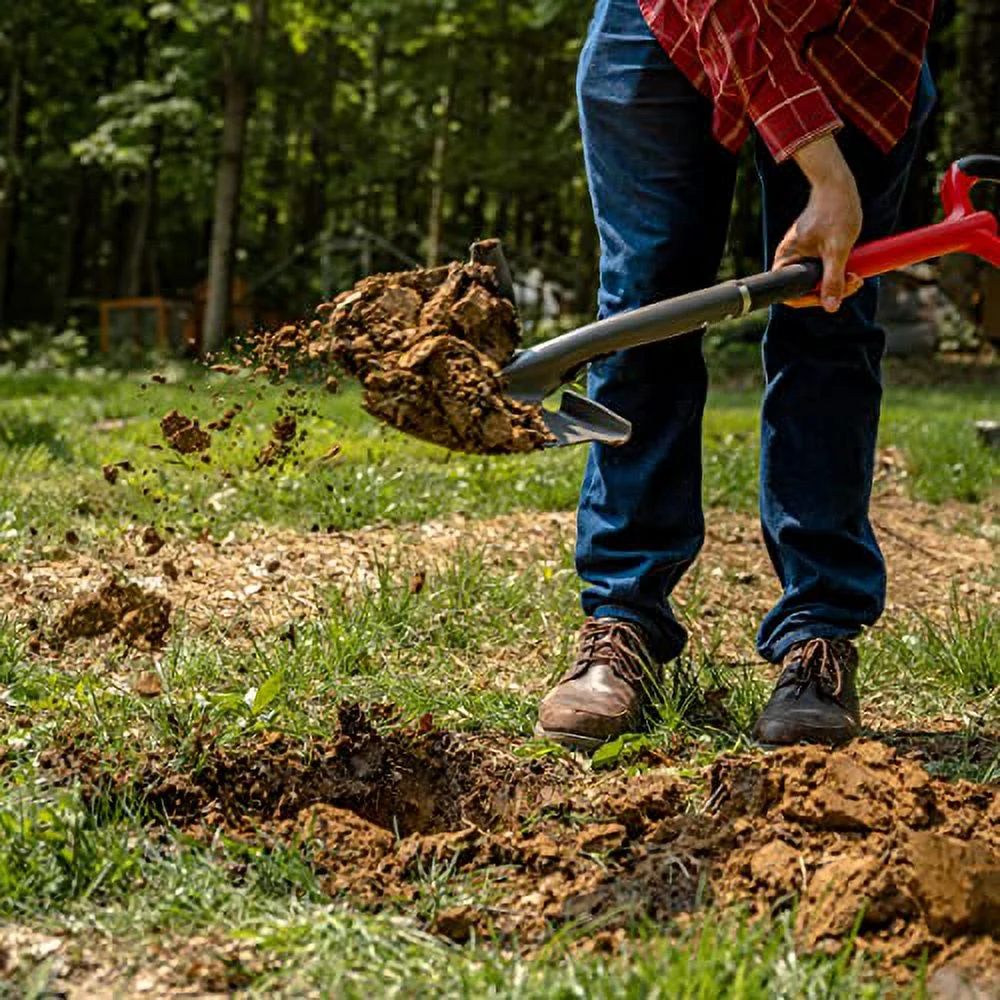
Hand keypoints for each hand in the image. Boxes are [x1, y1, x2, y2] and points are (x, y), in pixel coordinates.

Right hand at [775, 135, 863, 311]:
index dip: (813, 300)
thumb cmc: (835, 212)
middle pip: (807, 288)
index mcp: (786, 261)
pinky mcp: (812, 249)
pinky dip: (837, 269)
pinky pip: (822, 267)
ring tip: (857, 273)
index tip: (835, 295)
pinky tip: (852, 264)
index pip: (792, 295)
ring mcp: (801, 254)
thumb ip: (832, 280)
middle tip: (855, 281)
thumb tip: (831, 307)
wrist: (837, 184)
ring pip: (817, 278)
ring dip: (838, 280)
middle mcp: (790, 260)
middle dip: (832, 289)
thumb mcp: (837, 250)